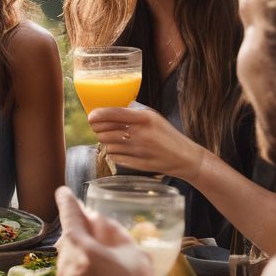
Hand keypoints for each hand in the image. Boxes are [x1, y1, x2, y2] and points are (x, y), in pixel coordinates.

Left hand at [55, 187, 153, 275]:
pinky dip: (87, 270)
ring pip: (72, 256)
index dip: (67, 201)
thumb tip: (97, 219)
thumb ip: (113, 233)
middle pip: (70, 236)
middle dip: (83, 230)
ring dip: (85, 252)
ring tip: (108, 257)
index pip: (69, 214)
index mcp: (78, 244)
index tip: (62, 191)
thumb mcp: (131, 254)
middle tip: (99, 228)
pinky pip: (76, 274)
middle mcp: (64, 259)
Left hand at [87, 106, 205, 180]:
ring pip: (106, 145)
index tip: (91, 116)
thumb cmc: (167, 135)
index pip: (113, 114)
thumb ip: (133, 113)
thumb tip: (107, 111)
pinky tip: (121, 150)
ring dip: (106, 142)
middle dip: (99, 129)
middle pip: (104, 131)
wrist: (184, 157)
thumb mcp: (154, 117)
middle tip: (100, 128)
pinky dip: (113, 153)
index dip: (97, 115)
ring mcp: (137, 150)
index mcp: (145, 118)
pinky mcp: (135, 163)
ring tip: (114, 139)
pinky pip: (113, 156)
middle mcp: (140, 133)